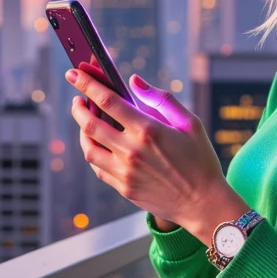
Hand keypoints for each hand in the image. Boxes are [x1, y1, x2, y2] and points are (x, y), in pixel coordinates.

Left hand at [66, 68, 249, 244]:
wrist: (203, 203)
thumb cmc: (200, 160)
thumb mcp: (190, 123)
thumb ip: (161, 99)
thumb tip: (134, 82)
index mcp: (148, 130)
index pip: (107, 101)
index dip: (86, 84)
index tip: (74, 74)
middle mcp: (132, 151)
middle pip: (89, 124)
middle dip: (78, 107)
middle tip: (78, 99)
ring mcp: (125, 172)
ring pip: (88, 148)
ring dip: (81, 131)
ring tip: (86, 120)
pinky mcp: (124, 188)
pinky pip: (97, 167)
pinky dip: (93, 151)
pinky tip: (98, 143)